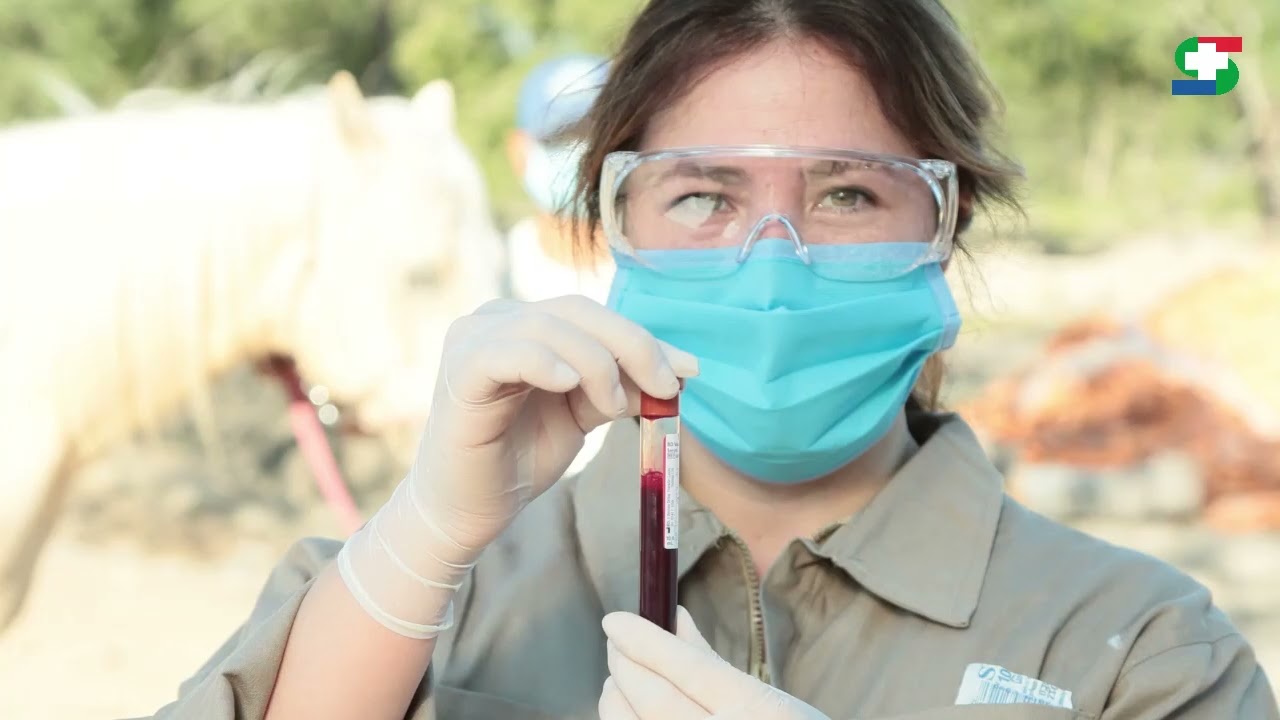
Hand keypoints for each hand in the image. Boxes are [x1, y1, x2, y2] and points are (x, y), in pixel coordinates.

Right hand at [337, 296, 698, 637]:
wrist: (468, 510)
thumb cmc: (519, 458)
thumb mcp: (582, 414)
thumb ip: (617, 386)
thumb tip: (678, 371)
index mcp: (526, 323)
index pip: (594, 316)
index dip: (644, 338)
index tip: (690, 369)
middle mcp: (497, 320)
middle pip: (577, 311)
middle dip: (632, 346)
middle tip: (667, 386)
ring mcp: (473, 340)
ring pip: (550, 327)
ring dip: (597, 363)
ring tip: (615, 406)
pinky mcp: (459, 370)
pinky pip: (508, 351)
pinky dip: (545, 362)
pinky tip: (568, 384)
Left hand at [599, 607, 831, 719]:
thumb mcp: (769, 700)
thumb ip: (712, 662)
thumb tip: (673, 616)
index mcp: (756, 712)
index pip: (687, 667)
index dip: (644, 640)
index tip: (614, 621)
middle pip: (654, 698)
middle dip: (625, 665)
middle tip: (615, 646)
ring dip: (617, 699)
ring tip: (618, 681)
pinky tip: (628, 714)